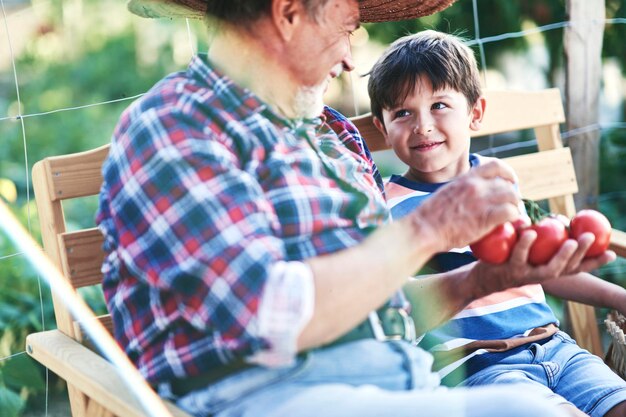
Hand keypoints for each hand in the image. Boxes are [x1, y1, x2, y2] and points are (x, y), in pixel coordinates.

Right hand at [411, 159, 519, 251]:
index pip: (495, 166)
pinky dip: (514, 218)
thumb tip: (469, 197)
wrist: (424, 229)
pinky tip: (509, 224)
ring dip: (514, 206)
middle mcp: (475, 186)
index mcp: (466, 178)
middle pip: (506, 184)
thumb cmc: (430, 216)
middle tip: (511, 206)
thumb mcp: (446, 193)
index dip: (508, 173)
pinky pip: (511, 212)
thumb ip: (462, 191)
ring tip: (512, 216)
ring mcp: (481, 200)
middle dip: (512, 195)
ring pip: (512, 197)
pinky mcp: (485, 217)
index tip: (511, 181)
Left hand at [472, 229, 615, 294]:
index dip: (594, 262)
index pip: (576, 268)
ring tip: (571, 240)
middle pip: (568, 269)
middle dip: (582, 254)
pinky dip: (526, 244)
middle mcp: (540, 276)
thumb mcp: (527, 251)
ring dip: (562, 255)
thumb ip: (542, 240)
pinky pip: (519, 256)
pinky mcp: (509, 271)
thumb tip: (557, 220)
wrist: (479, 278)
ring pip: (549, 269)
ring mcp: (526, 276)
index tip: (611, 253)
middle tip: (591, 237)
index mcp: (548, 270)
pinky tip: (532, 231)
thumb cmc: (506, 259)